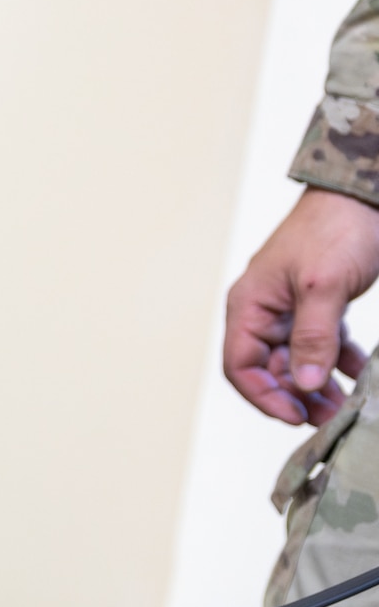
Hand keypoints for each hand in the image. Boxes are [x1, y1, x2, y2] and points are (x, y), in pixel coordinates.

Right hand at [225, 187, 378, 424]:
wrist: (367, 191)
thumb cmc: (337, 227)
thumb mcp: (324, 286)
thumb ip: (313, 338)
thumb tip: (305, 385)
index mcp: (249, 306)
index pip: (241, 366)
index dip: (264, 395)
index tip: (295, 415)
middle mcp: (264, 311)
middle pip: (270, 369)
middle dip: (297, 396)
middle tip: (329, 415)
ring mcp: (291, 309)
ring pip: (298, 360)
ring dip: (319, 385)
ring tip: (343, 403)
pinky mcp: (319, 304)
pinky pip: (323, 343)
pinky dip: (339, 362)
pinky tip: (358, 375)